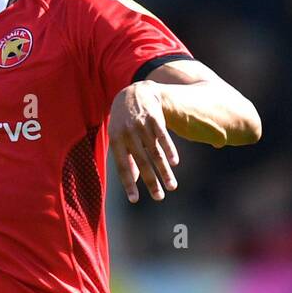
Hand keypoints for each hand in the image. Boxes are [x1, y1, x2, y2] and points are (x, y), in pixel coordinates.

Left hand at [107, 81, 179, 201]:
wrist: (134, 92)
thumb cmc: (124, 121)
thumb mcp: (119, 138)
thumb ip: (126, 158)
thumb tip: (132, 182)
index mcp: (116, 140)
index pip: (122, 166)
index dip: (128, 183)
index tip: (135, 200)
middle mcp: (128, 133)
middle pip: (142, 162)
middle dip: (151, 181)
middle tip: (160, 198)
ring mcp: (142, 125)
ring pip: (155, 152)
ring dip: (164, 171)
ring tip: (172, 186)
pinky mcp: (155, 118)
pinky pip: (163, 137)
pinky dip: (169, 150)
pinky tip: (175, 163)